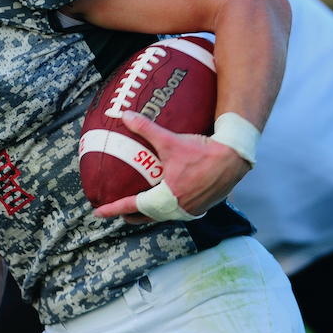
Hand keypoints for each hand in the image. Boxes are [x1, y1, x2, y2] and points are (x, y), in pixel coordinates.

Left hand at [95, 111, 249, 224]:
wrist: (233, 159)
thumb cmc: (201, 151)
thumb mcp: (170, 140)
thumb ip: (146, 128)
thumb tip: (124, 115)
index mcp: (166, 197)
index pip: (133, 205)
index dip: (113, 209)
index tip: (98, 212)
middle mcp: (178, 208)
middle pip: (147, 217)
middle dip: (130, 215)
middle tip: (118, 210)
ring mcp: (191, 210)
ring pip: (163, 216)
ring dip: (149, 213)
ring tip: (139, 207)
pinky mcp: (201, 207)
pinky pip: (178, 212)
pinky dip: (166, 209)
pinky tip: (165, 201)